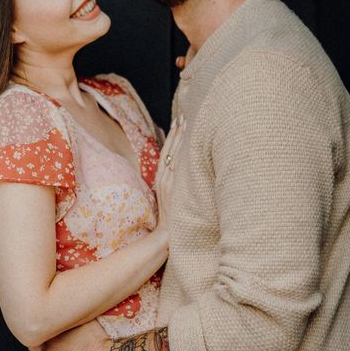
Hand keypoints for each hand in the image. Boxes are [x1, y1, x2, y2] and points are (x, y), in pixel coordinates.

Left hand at [27, 318, 114, 350]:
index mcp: (54, 334)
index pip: (39, 331)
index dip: (41, 332)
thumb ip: (75, 317)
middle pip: (32, 345)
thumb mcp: (87, 320)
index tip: (44, 332)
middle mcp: (48, 349)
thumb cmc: (101, 339)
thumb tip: (74, 306)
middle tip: (38, 345)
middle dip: (35, 345)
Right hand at [154, 116, 182, 234]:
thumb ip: (175, 184)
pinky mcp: (173, 188)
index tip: (178, 122)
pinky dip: (181, 154)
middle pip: (169, 149)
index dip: (172, 137)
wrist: (167, 235)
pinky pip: (177, 167)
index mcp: (161, 178)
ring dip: (180, 138)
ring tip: (186, 123)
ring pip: (173, 155)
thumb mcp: (171, 197)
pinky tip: (188, 143)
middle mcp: (163, 178)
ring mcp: (168, 182)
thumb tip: (184, 173)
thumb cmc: (172, 219)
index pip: (167, 152)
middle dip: (176, 133)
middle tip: (183, 116)